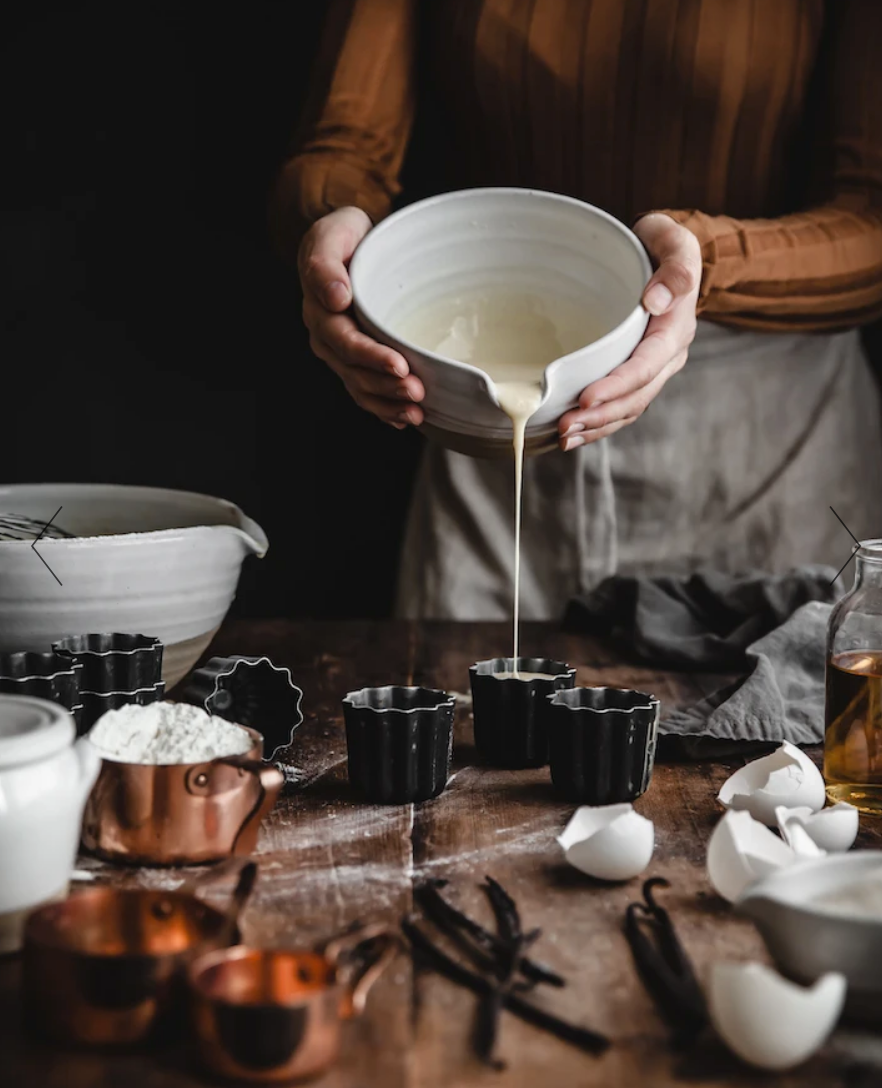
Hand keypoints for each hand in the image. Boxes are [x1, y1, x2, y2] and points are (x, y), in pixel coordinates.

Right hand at [298, 206, 424, 428]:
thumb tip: (336, 299)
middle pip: (354, 371)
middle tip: (418, 393)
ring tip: (417, 412)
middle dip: (386, 387)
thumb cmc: (345, 237)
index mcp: (320, 309)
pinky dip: (384, 409)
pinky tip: (403, 418)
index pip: (345, 341)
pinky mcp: (355, 361)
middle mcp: (326, 336)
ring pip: (360, 387)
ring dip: (387, 404)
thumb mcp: (333, 233)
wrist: (351, 243)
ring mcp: (340, 353)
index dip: (372, 357)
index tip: (400, 365)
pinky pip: (365, 392)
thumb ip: (325, 263)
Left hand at [558, 212, 699, 450]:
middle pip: (636, 396)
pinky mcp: (637, 375)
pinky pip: (621, 407)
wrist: (665, 258)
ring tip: (564, 437)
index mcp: (675, 328)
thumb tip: (656, 300)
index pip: (646, 365)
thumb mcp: (674, 240)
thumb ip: (675, 266)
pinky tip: (573, 433)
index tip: (585, 398)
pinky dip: (598, 424)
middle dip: (601, 416)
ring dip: (597, 427)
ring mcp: (654, 369)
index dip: (617, 386)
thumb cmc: (662, 246)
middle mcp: (668, 356)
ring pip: (628, 409)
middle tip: (564, 426)